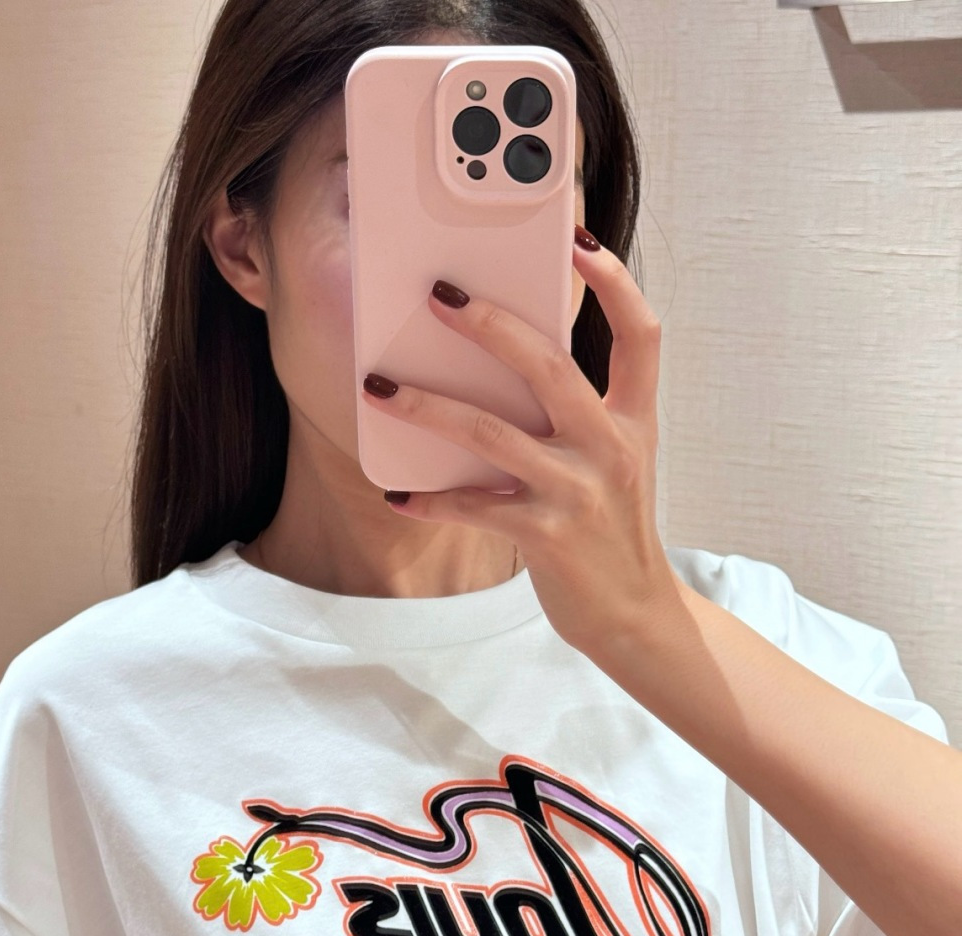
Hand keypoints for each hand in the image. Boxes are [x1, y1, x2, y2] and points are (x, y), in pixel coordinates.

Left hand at [361, 225, 686, 661]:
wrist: (634, 613)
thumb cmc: (611, 529)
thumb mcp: (616, 462)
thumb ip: (579, 414)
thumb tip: (504, 363)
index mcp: (635, 420)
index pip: (640, 335)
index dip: (614, 283)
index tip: (578, 239)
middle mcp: (611, 448)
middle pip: (550, 366)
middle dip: (490, 324)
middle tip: (437, 296)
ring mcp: (580, 492)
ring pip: (492, 432)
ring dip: (427, 406)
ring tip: (378, 387)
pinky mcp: (548, 536)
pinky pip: (474, 506)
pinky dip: (430, 498)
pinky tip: (397, 492)